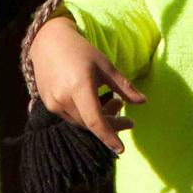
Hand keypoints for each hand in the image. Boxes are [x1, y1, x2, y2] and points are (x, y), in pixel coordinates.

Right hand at [27, 16, 146, 154]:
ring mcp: (54, 103)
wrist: (48, 43)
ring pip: (81, 122)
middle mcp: (64, 98)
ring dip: (100, 120)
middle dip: (111, 125)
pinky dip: (87, 116)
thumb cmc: (81, 51)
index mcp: (79, 86)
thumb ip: (124, 86)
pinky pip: (72, 117)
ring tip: (114, 103)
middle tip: (129, 121)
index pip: (95, 121)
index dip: (109, 136)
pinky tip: (97, 103)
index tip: (121, 149)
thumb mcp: (105, 66)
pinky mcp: (49, 104)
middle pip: (90, 124)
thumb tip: (143, 102)